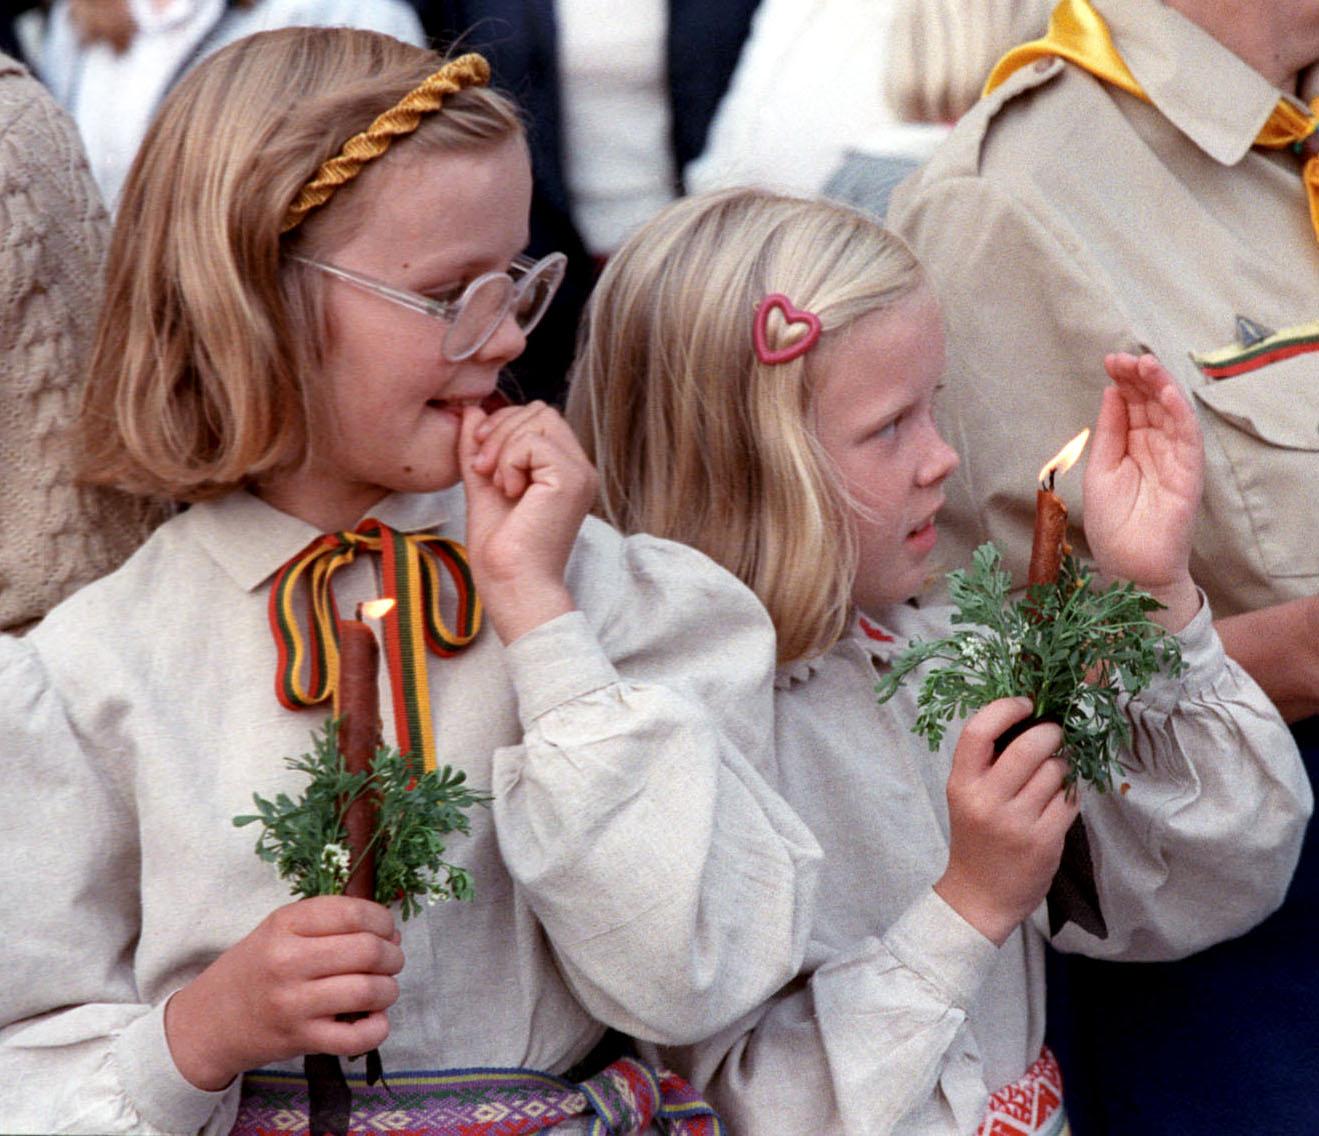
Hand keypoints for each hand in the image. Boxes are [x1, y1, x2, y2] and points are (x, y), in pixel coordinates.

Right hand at [164, 897, 402, 1090]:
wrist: (208, 1023)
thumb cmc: (254, 970)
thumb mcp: (279, 930)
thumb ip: (328, 922)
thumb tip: (389, 931)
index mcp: (285, 924)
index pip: (353, 912)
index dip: (383, 920)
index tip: (387, 930)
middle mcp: (288, 961)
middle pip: (367, 950)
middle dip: (393, 955)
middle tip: (391, 960)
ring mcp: (293, 1003)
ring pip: (368, 991)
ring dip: (389, 989)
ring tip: (383, 989)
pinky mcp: (299, 1040)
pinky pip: (355, 1038)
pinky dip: (377, 1028)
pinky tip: (374, 1019)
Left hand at [460, 402, 597, 643]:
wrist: (513, 587)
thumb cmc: (501, 551)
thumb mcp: (483, 485)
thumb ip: (478, 448)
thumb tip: (470, 410)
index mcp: (562, 470)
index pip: (538, 417)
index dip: (503, 425)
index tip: (480, 459)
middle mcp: (578, 469)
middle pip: (540, 411)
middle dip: (501, 430)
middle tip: (482, 469)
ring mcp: (579, 473)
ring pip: (538, 419)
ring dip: (504, 446)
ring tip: (497, 483)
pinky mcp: (571, 480)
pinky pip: (534, 441)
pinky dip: (511, 461)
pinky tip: (510, 492)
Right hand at [934, 698, 1078, 945]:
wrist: (980, 896)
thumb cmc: (976, 838)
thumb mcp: (966, 796)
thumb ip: (987, 761)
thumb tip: (1028, 717)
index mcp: (961, 783)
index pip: (978, 731)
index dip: (1005, 708)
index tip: (1025, 703)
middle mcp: (986, 801)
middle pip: (1028, 746)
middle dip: (1050, 733)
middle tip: (1054, 734)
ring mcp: (1016, 822)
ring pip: (1055, 771)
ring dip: (1062, 766)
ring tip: (1054, 775)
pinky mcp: (1044, 840)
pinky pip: (1069, 799)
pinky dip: (1070, 793)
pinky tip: (1060, 800)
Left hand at [1082, 353, 1202, 629]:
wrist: (1130, 565)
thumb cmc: (1113, 523)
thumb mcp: (1101, 469)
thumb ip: (1109, 432)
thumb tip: (1112, 392)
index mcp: (1131, 444)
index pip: (1131, 404)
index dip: (1123, 381)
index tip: (1110, 362)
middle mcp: (1154, 446)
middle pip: (1151, 402)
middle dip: (1140, 377)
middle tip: (1125, 358)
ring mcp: (1173, 457)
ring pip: (1171, 413)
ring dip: (1161, 386)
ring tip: (1146, 364)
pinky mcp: (1189, 472)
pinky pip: (1187, 437)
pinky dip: (1179, 413)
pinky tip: (1167, 393)